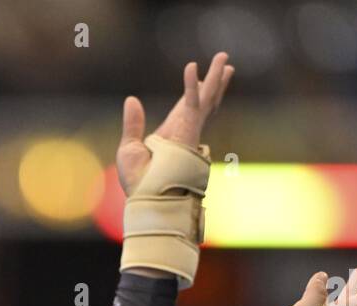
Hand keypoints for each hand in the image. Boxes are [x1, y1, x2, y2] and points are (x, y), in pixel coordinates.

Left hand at [117, 52, 234, 196]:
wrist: (147, 196)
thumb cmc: (138, 181)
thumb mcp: (130, 147)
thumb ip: (133, 123)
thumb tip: (132, 100)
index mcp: (171, 135)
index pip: (185, 108)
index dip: (193, 91)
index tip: (200, 76)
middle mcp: (184, 131)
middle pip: (204, 101)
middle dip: (215, 82)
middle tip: (226, 64)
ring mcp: (189, 131)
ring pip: (205, 99)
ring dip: (215, 77)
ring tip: (225, 58)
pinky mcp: (188, 131)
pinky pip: (190, 103)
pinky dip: (191, 85)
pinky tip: (192, 66)